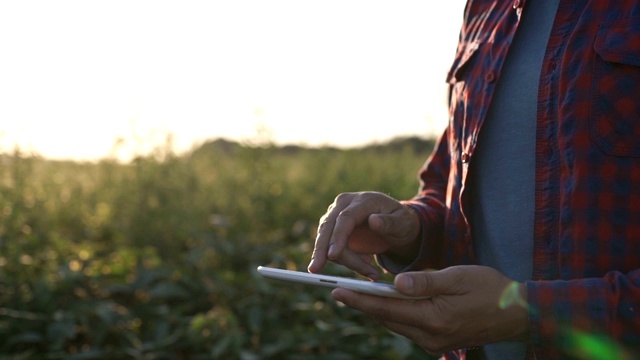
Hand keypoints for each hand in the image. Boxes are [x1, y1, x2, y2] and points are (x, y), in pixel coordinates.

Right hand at [307, 192, 419, 279]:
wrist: (395, 223)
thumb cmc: (401, 222)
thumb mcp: (403, 223)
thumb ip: (389, 222)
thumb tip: (373, 221)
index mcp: (363, 200)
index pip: (345, 218)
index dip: (337, 237)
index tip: (333, 255)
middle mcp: (345, 204)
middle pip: (327, 227)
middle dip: (321, 250)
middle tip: (315, 270)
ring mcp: (336, 214)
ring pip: (327, 241)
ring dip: (344, 260)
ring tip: (371, 271)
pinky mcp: (332, 228)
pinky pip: (330, 247)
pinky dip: (343, 260)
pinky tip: (363, 262)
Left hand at [331, 266, 529, 354]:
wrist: (519, 314)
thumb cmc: (491, 289)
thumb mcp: (459, 278)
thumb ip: (426, 281)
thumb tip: (395, 283)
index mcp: (434, 319)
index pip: (387, 309)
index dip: (360, 300)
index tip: (336, 291)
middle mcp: (431, 337)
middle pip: (387, 319)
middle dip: (362, 305)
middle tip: (337, 291)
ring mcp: (435, 342)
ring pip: (397, 324)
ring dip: (377, 310)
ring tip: (355, 295)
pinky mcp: (439, 342)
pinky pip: (409, 327)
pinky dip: (395, 315)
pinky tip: (387, 303)